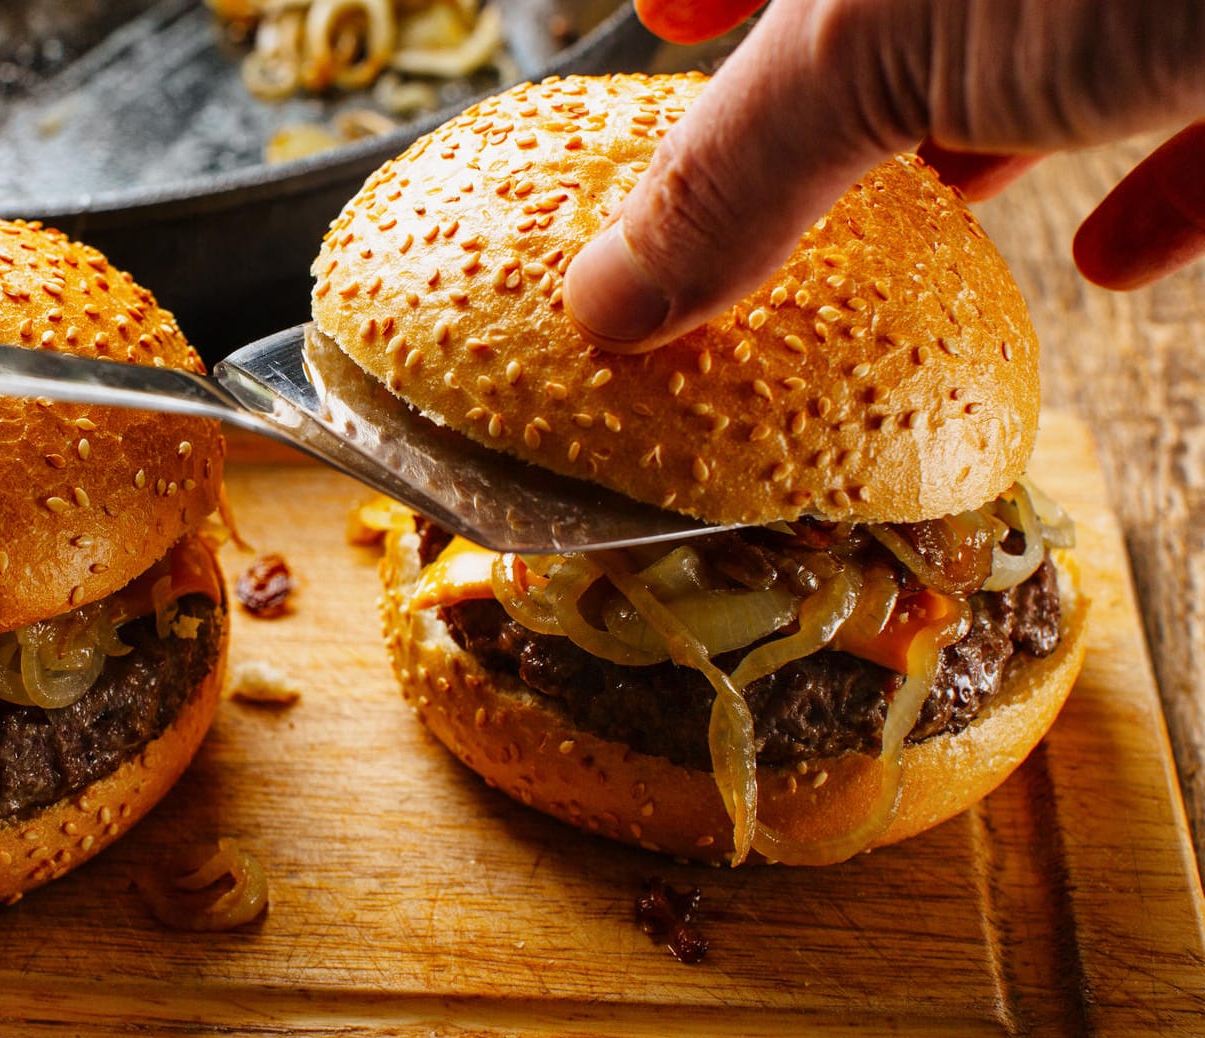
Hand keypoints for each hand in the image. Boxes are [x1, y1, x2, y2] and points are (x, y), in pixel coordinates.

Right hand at [565, 0, 1204, 352]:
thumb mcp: (881, 41)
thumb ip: (738, 170)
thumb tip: (605, 297)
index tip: (664, 22)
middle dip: (852, 79)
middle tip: (786, 166)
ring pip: (1059, 38)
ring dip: (995, 131)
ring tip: (931, 204)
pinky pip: (1201, 101)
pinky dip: (1156, 181)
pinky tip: (1112, 255)